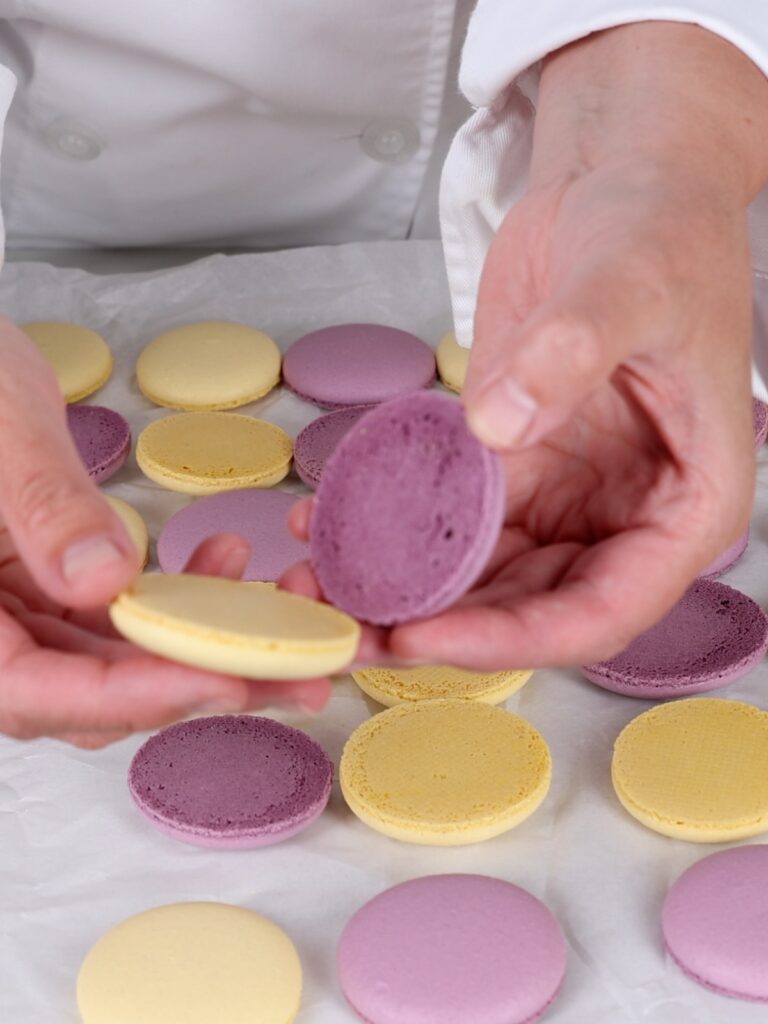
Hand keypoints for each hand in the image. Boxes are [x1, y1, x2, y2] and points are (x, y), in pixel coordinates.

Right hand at [0, 318, 328, 745]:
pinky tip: (228, 557)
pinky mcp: (49, 588)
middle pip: (92, 696)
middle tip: (302, 677)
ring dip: (204, 645)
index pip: (37, 692)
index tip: (227, 681)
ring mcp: (16, 615)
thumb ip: (44, 504)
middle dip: (200, 683)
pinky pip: (120, 615)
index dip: (136, 697)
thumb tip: (106, 580)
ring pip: (116, 663)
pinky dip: (177, 598)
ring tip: (292, 620)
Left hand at [285, 24, 767, 668]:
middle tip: (346, 626)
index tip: (422, 636)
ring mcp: (564, 491)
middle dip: (438, 627)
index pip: (601, 612)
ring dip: (404, 586)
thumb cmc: (660, 227)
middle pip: (528, 608)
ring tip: (319, 582)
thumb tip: (500, 425)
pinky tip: (331, 519)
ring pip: (481, 572)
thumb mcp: (630, 280)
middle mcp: (623, 515)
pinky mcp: (512, 458)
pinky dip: (393, 525)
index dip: (511, 640)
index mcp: (685, 504)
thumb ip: (573, 349)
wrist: (621, 181)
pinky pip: (449, 512)